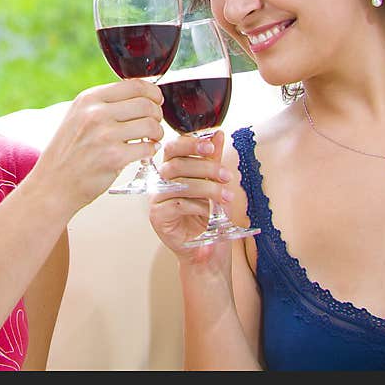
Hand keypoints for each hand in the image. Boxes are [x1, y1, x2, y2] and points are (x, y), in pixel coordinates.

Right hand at [28, 78, 165, 209]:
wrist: (53, 185)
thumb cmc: (68, 153)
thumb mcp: (77, 117)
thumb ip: (103, 104)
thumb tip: (139, 95)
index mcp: (88, 99)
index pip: (134, 85)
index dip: (152, 93)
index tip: (156, 101)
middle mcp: (96, 113)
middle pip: (146, 104)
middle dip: (156, 114)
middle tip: (154, 124)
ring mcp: (105, 135)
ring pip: (151, 125)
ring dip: (157, 133)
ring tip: (151, 139)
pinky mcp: (114, 157)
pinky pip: (147, 147)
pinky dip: (151, 150)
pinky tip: (144, 152)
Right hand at [149, 131, 233, 271]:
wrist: (208, 251)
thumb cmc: (209, 219)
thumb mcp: (215, 184)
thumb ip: (213, 160)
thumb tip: (218, 134)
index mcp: (172, 170)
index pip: (174, 148)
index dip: (191, 143)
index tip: (211, 146)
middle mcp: (162, 182)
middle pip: (176, 164)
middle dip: (205, 167)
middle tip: (226, 176)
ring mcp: (157, 199)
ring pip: (179, 183)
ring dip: (207, 187)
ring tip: (226, 196)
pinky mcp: (158, 217)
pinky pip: (177, 204)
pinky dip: (198, 205)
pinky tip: (210, 212)